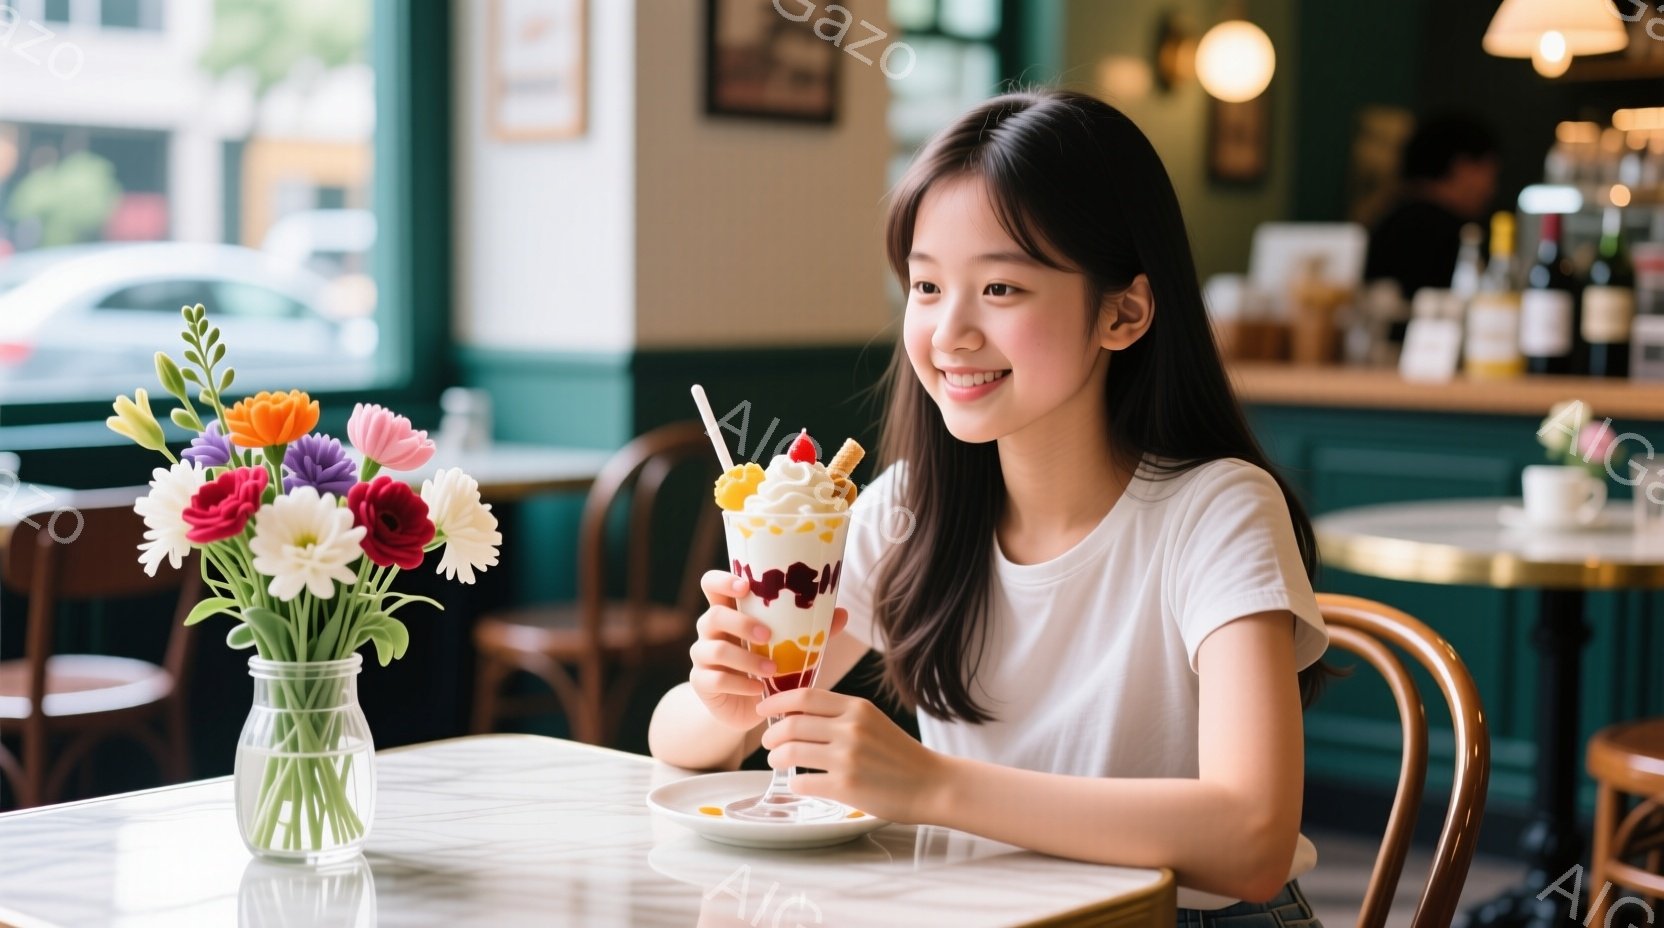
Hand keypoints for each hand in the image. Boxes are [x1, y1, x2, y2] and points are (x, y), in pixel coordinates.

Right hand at [689, 570, 846, 731]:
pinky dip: (740, 685)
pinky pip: (715, 680)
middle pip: (714, 615)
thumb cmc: (768, 666)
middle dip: (742, 623)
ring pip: (714, 650)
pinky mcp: (702, 683)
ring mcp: (702, 656)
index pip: (712, 584)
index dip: (724, 580)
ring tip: (773, 670)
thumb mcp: (788, 646)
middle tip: (769, 635)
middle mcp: (711, 630)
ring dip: (746, 659)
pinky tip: (758, 689)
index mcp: (730, 611)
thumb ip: (812, 630)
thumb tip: (842, 613)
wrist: (746, 708)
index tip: (746, 585)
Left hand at [756, 688, 946, 824]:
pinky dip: (793, 782)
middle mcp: (850, 729)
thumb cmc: (900, 754)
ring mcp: (847, 758)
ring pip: (791, 752)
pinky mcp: (846, 787)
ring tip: (777, 762)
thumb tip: (798, 714)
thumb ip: (841, 715)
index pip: (804, 696)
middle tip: (768, 742)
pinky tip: (798, 783)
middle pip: (792, 724)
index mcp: (857, 708)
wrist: (932, 784)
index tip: (762, 708)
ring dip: (776, 758)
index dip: (776, 701)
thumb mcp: (873, 721)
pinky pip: (802, 782)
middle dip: (771, 734)